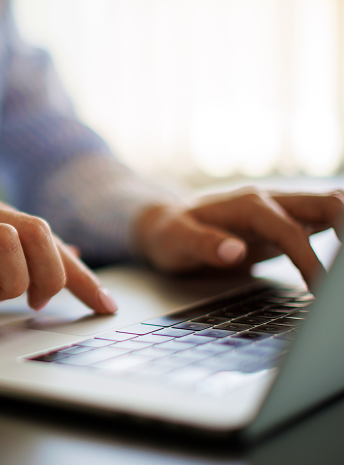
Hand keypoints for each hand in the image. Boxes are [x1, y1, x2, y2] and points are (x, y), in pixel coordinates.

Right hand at [0, 188, 116, 316]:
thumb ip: (16, 252)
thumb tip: (69, 255)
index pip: (47, 235)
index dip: (80, 274)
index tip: (104, 305)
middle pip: (35, 230)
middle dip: (52, 274)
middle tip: (38, 303)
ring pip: (5, 241)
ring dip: (16, 280)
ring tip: (3, 299)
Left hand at [134, 188, 343, 287]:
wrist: (164, 223)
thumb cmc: (169, 232)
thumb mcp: (175, 240)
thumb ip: (204, 245)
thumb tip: (235, 252)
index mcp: (247, 205)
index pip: (290, 231)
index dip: (308, 260)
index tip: (319, 288)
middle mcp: (269, 202)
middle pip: (326, 203)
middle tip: (343, 275)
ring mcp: (279, 211)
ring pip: (329, 208)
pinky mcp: (283, 225)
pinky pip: (321, 222)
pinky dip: (338, 237)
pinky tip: (339, 263)